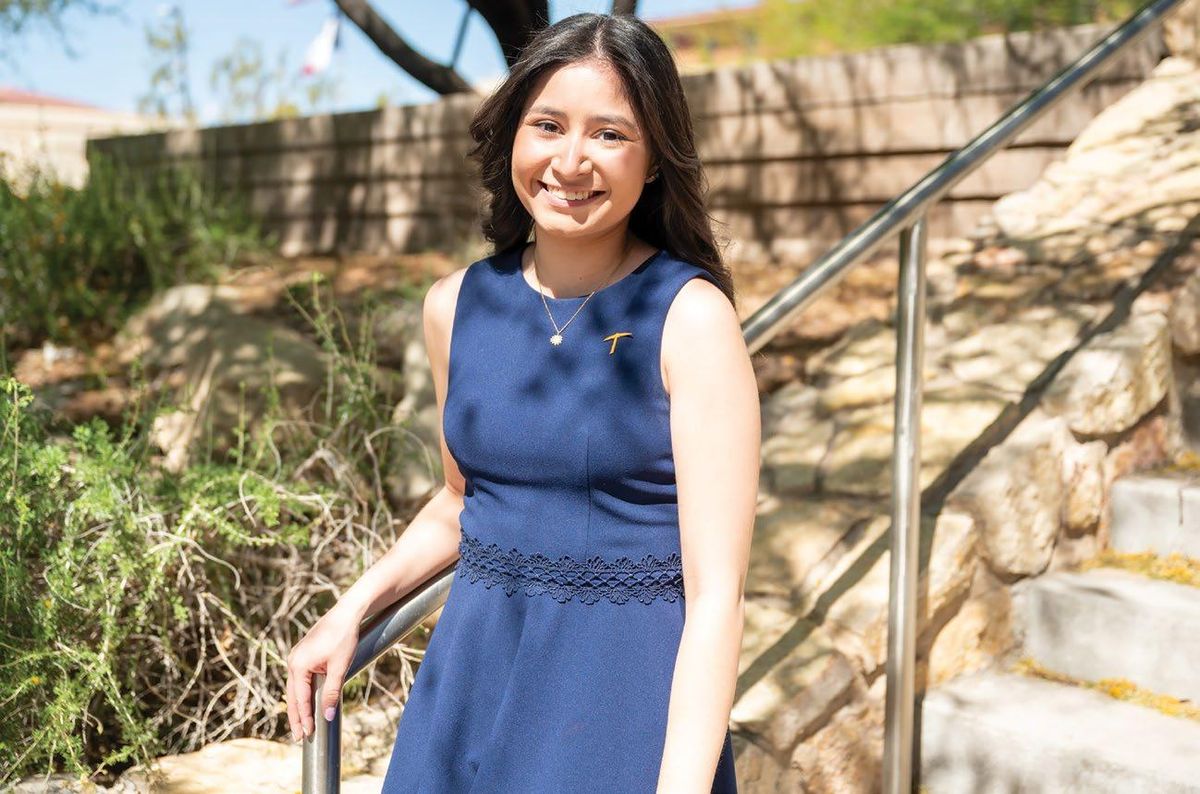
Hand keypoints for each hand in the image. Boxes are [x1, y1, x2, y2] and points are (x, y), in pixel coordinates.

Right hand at [285, 603, 360, 741]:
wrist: (346, 614)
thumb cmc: (343, 637)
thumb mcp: (340, 667)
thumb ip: (332, 692)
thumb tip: (326, 716)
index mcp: (298, 665)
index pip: (300, 699)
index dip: (304, 718)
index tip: (308, 734)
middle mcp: (293, 661)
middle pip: (292, 696)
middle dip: (296, 717)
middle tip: (299, 737)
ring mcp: (296, 657)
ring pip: (294, 688)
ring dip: (297, 706)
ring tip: (301, 724)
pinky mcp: (303, 654)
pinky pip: (299, 679)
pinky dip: (301, 693)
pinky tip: (305, 702)